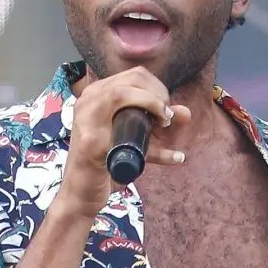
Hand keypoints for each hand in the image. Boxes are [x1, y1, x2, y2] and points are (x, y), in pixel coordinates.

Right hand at [56, 66, 190, 218]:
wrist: (82, 193)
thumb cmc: (106, 161)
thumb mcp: (135, 138)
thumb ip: (157, 124)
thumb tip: (185, 112)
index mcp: (97, 93)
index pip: (135, 74)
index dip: (158, 88)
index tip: (166, 109)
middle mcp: (88, 100)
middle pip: (133, 79)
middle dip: (159, 96)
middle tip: (166, 119)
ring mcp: (86, 119)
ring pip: (122, 93)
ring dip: (153, 105)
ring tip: (164, 125)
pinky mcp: (90, 142)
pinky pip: (124, 134)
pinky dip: (156, 149)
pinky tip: (173, 157)